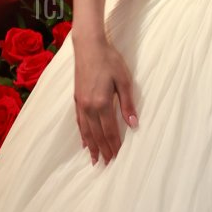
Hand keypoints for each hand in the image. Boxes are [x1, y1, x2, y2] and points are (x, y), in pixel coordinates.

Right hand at [72, 32, 138, 164]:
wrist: (88, 46)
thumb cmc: (109, 60)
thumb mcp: (124, 81)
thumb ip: (128, 104)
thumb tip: (134, 125)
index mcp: (102, 103)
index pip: (110, 131)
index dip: (115, 146)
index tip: (119, 158)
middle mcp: (89, 107)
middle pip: (97, 135)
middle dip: (104, 151)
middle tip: (108, 165)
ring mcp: (81, 104)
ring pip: (86, 131)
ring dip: (92, 147)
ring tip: (95, 160)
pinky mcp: (77, 99)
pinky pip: (79, 122)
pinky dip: (83, 134)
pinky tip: (84, 142)